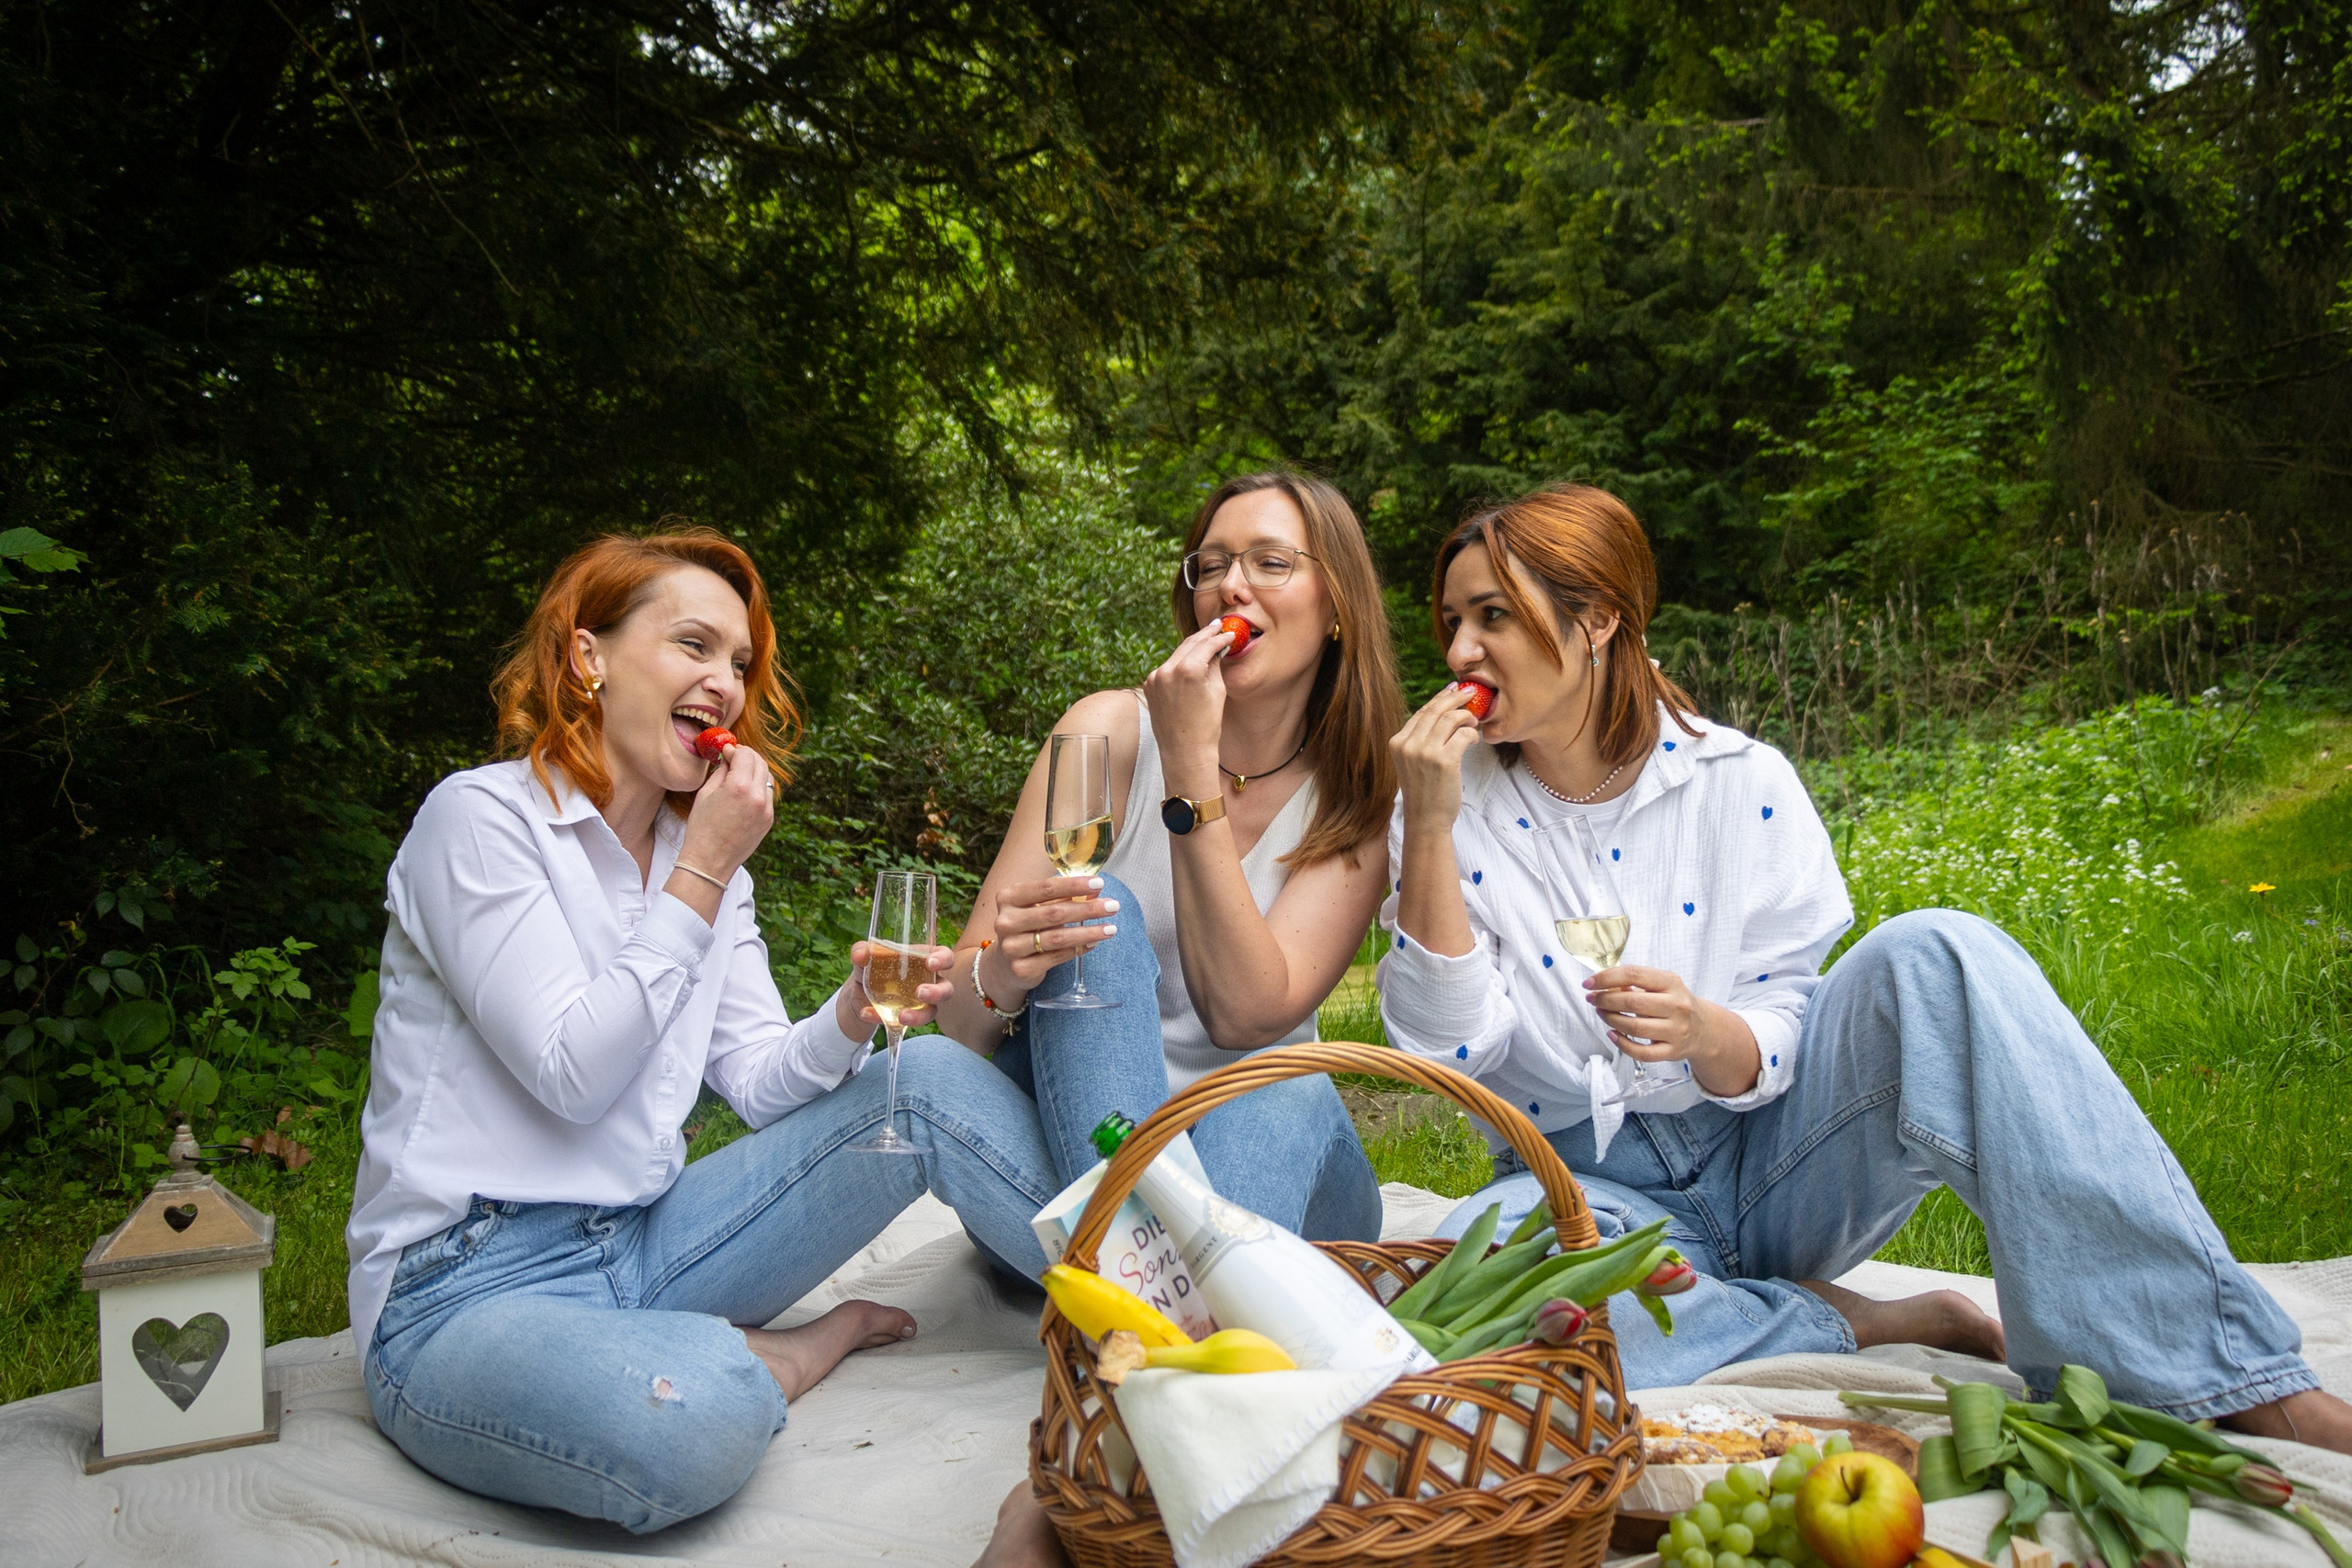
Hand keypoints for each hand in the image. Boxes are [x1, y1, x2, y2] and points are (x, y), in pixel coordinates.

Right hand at [679, 739, 774, 878]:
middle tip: (734, 757)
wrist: (709, 861)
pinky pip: (767, 795)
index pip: (745, 755)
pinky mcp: (769, 820)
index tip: (726, 751)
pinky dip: (758, 787)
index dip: (735, 749)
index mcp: (739, 787)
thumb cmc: (701, 827)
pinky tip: (744, 791)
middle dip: (747, 756)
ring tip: (740, 773)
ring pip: (767, 778)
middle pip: (760, 763)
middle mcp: (757, 797)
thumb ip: (721, 771)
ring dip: (755, 770)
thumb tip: (729, 756)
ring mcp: (766, 809)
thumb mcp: (706, 793)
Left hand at [838, 941, 956, 1035]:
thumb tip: (861, 955)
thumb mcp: (864, 955)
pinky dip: (884, 1019)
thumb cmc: (871, 965)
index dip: (943, 960)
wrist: (857, 991)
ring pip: (931, 1011)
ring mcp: (920, 1003)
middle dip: (936, 992)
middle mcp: (927, 981)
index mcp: (923, 959)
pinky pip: (903, 1024)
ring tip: (902, 1016)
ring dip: (919, 1016)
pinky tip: (867, 1013)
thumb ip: (861, 951)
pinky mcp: (907, 1018)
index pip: (944, 957)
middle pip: (945, 989)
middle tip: (919, 993)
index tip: (931, 963)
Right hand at [980, 875, 1120, 999]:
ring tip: (1110, 928)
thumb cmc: (1027, 926)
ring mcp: (1011, 947)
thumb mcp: (1036, 906)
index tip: (1100, 883)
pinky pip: (1057, 957)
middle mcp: (1005, 922)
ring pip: (1058, 938)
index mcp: (1008, 898)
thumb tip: (1095, 890)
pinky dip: (1078, 950)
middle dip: (1088, 909)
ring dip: (1088, 932)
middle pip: (1055, 913)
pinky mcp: (1021, 969)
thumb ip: (1060, 897)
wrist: (1004, 963)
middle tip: (1113, 906)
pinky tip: (1093, 944)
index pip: (1046, 888)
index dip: (1075, 885)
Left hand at [1142, 620, 1237, 789]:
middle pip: (1189, 644)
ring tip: (1205, 640)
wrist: (1185, 751)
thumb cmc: (1207, 724)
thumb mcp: (1217, 690)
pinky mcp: (1149, 685)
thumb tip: (1217, 648)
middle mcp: (1168, 669)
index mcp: (1187, 669)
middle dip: (1205, 635)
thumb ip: (1215, 663)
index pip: (1207, 644)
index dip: (1220, 637)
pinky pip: (1167, 668)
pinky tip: (1189, 661)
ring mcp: (1155, 677)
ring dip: (1191, 648)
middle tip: (1217, 626)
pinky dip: (1179, 663)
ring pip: (1177, 654)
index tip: (1229, 633)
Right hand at [1389, 682, 1483, 832]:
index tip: (1453, 690)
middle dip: (1455, 697)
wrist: (1426, 819)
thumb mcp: (1412, 762)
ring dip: (1466, 716)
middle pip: (1435, 710)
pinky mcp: (1444, 761)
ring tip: (1474, 720)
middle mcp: (1408, 745)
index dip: (1439, 699)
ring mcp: (1425, 752)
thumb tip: (1441, 711)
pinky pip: (1463, 735)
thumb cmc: (1424, 791)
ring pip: (1450, 719)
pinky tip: (1474, 738)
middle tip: (1470, 692)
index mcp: (1397, 742)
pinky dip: (1472, 733)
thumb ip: (1420, 739)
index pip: (1421, 712)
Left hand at [1583, 965, 1704, 1059]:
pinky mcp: (1672, 1051)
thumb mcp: (1662, 986)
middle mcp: (1677, 1006)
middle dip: (1605, 1000)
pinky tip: (1612, 1034)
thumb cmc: (1674, 1003)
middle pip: (1633, 1002)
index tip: (1588, 983)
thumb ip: (1636, 983)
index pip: (1634, 974)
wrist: (1704, 1029)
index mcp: (1672, 983)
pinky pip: (1642, 1052)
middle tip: (1592, 999)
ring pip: (1635, 1027)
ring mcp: (1676, 1030)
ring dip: (1611, 1019)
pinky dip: (1622, 1044)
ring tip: (1601, 1013)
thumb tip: (1604, 984)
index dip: (1607, 977)